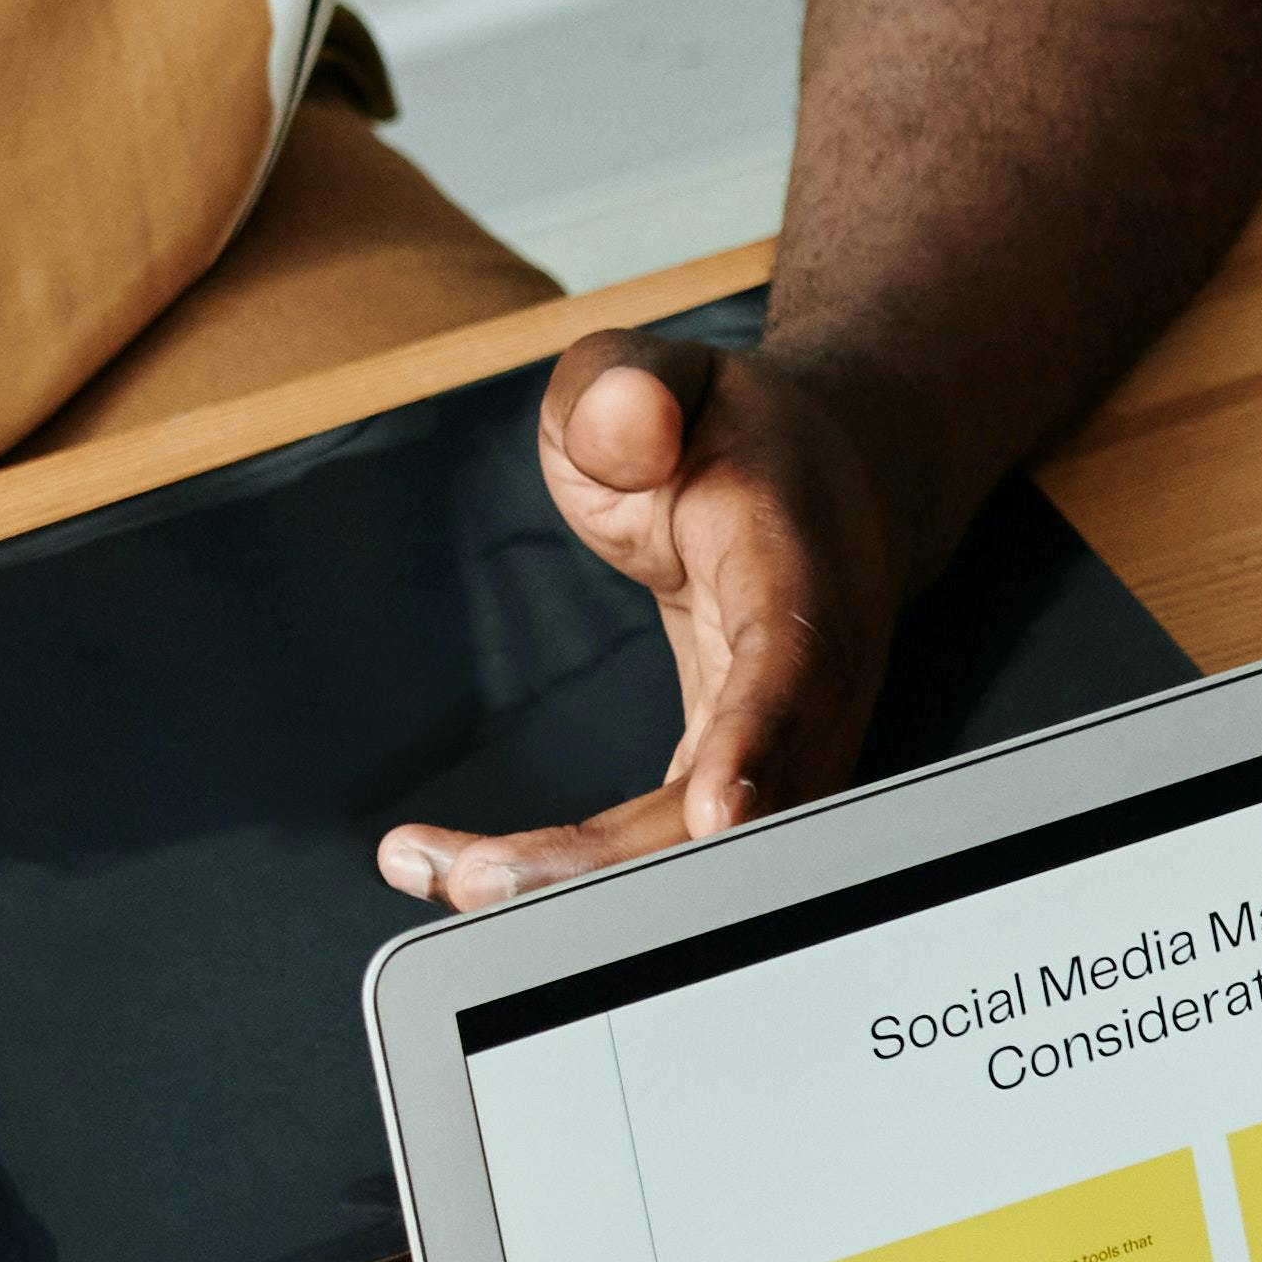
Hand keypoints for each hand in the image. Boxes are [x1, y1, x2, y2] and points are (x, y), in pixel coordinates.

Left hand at [382, 330, 931, 909]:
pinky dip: (571, 877)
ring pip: (701, 857)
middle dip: (619, 863)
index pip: (796, 668)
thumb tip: (626, 421)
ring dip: (577, 889)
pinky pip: (663, 856)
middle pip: (746, 805)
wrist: (824, 483)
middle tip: (475, 881)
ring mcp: (787, 749)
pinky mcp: (739, 789)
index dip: (762, 740)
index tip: (717, 810)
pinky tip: (456, 873)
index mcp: (801, 572)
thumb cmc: (728, 437)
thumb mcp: (662, 372)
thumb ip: (624, 383)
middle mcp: (813, 684)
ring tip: (436, 876)